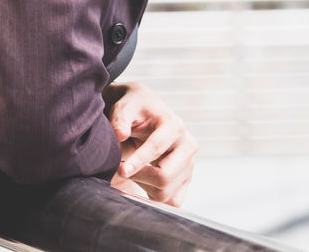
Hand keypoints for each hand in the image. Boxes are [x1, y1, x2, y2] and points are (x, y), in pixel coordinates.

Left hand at [103, 82, 196, 206]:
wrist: (146, 112)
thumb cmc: (135, 109)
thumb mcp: (126, 107)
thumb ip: (121, 119)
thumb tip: (120, 134)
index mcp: (174, 126)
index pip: (157, 148)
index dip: (138, 161)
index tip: (121, 170)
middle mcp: (187, 146)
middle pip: (165, 176)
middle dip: (140, 177)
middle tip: (122, 170)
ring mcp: (189, 164)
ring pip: (167, 192)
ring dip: (144, 187)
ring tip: (132, 172)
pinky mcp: (186, 178)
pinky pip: (173, 200)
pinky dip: (156, 197)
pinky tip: (144, 183)